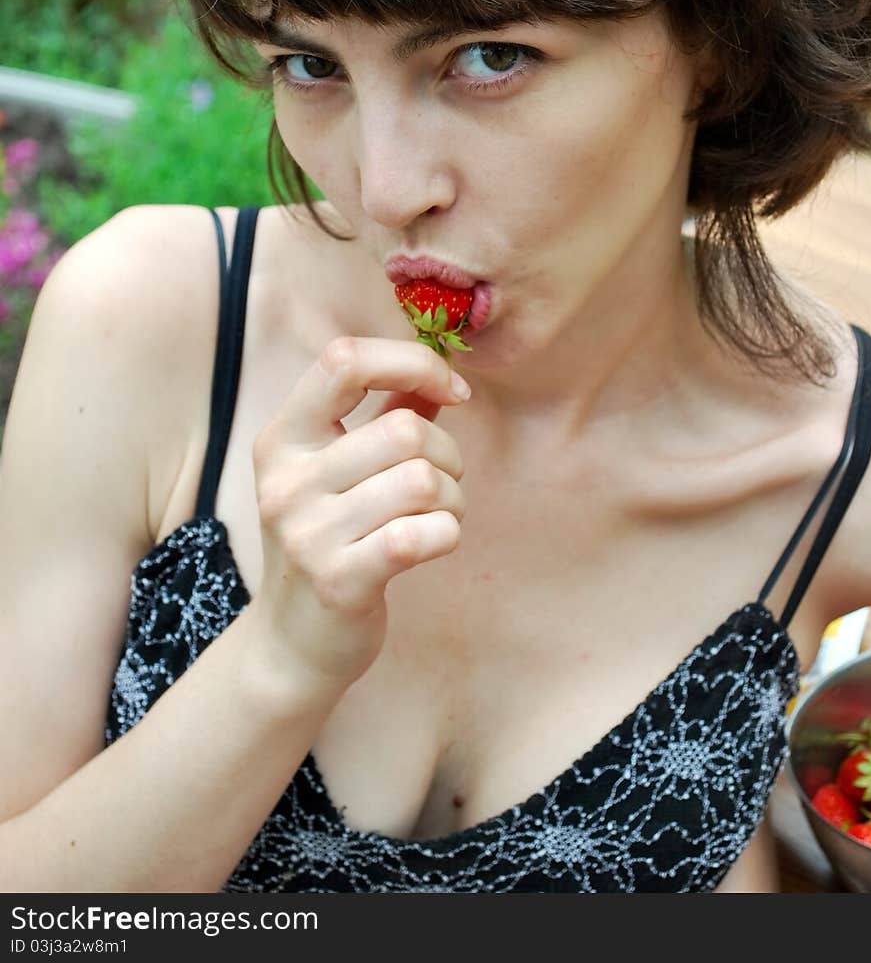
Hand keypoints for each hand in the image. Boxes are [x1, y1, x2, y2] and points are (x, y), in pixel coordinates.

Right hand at [247, 336, 468, 691]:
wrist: (292, 643)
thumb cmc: (331, 540)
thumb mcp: (341, 470)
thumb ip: (388, 412)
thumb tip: (442, 372)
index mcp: (283, 437)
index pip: (344, 360)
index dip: (412, 362)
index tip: (452, 390)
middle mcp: (287, 480)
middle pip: (405, 430)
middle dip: (448, 455)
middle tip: (441, 483)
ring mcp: (308, 533)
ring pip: (422, 481)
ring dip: (452, 499)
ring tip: (436, 517)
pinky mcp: (339, 581)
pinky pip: (424, 534)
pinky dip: (447, 534)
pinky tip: (433, 543)